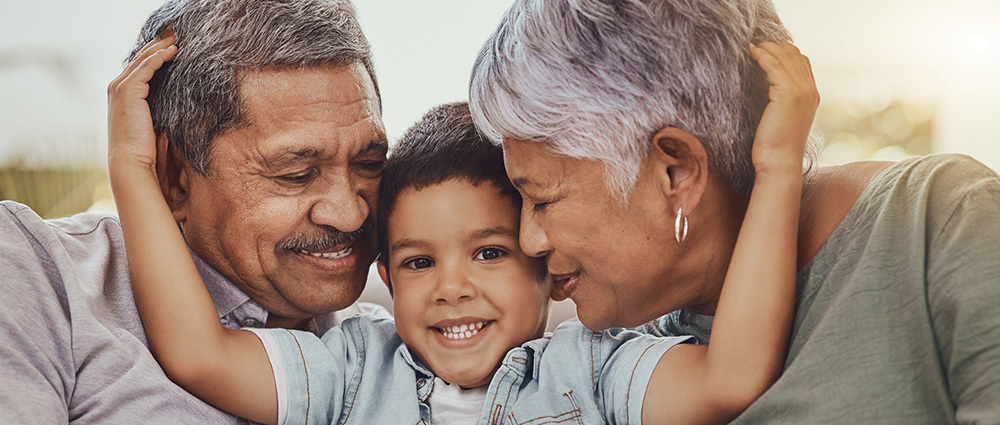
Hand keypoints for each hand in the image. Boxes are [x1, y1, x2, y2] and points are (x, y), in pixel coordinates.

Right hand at [107, 32, 176, 174]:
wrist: (131, 161)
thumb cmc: (144, 146)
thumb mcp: (153, 120)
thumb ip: (159, 106)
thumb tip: (178, 100)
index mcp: (122, 92)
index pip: (140, 65)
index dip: (156, 52)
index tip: (174, 44)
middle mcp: (117, 86)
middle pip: (141, 57)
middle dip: (159, 44)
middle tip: (178, 34)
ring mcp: (120, 87)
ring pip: (143, 59)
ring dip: (161, 46)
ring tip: (179, 38)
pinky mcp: (127, 91)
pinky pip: (145, 68)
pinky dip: (159, 58)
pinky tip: (173, 52)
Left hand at [748, 41, 818, 175]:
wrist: (779, 164)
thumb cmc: (775, 146)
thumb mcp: (783, 118)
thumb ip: (781, 100)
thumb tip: (767, 87)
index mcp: (812, 95)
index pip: (802, 61)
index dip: (785, 51)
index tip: (767, 48)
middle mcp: (810, 90)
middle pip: (794, 55)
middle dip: (775, 46)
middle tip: (756, 44)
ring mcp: (800, 91)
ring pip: (784, 57)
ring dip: (767, 48)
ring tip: (751, 47)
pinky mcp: (787, 94)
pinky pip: (773, 66)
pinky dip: (762, 56)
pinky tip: (751, 54)